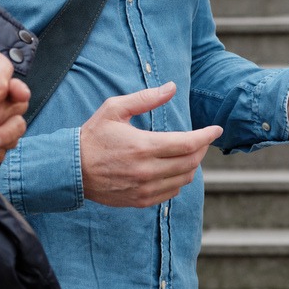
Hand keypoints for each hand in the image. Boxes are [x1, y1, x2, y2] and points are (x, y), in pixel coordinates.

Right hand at [81, 82, 220, 208]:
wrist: (71, 169)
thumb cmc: (92, 136)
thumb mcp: (114, 109)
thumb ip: (145, 98)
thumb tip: (172, 88)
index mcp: (143, 146)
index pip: (188, 144)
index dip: (207, 136)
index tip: (216, 129)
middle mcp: (147, 171)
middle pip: (191, 162)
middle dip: (202, 149)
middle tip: (202, 139)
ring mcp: (144, 189)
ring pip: (184, 179)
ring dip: (192, 165)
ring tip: (188, 152)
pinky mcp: (140, 200)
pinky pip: (171, 192)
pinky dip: (179, 180)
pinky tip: (173, 169)